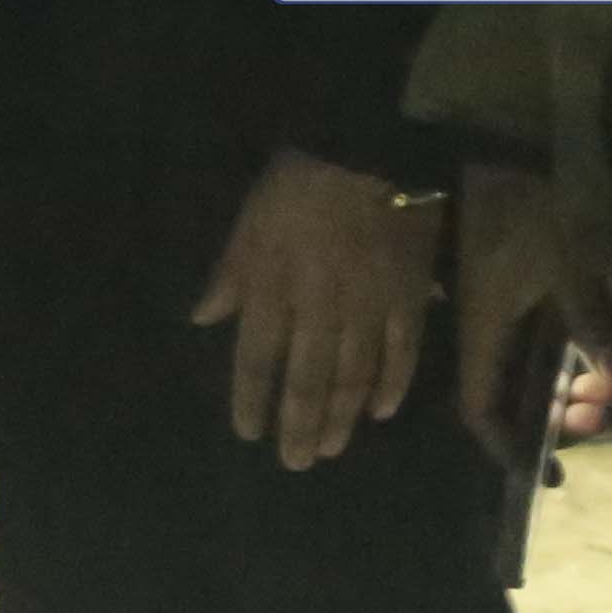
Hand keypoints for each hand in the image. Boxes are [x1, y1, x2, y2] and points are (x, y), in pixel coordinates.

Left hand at [194, 148, 446, 470]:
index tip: (248, 433)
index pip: (257, 359)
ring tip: (330, 448)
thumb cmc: (297, 183)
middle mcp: (318, 309)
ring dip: (340, 417)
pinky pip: (402, 352)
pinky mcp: (408, 298)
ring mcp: (368, 307)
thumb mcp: (249, 222)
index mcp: (274, 288)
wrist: (367, 150)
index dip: (252, 400)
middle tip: (295, 462)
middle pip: (307, 380)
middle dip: (298, 425)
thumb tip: (203, 319)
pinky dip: (392, 385)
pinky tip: (381, 412)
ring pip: (353, 376)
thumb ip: (230, 275)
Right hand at [447, 157, 611, 455]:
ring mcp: (504, 301)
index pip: (479, 407)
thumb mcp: (572, 267)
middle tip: (599, 421)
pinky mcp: (522, 279)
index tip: (542, 471)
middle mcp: (486, 322)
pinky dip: (570, 353)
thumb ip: (595, 326)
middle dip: (553, 416)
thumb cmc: (538, 206)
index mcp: (483, 326)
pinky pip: (541, 335)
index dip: (506, 445)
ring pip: (529, 364)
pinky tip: (601, 353)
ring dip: (568, 384)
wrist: (515, 142)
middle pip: (509, 391)